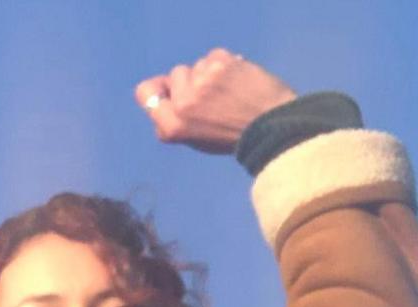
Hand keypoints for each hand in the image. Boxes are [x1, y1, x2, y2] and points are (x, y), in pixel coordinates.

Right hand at [134, 48, 296, 153]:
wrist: (272, 125)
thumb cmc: (233, 137)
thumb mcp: (195, 139)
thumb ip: (173, 119)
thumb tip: (164, 94)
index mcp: (173, 125)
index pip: (145, 92)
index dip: (159, 89)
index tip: (172, 91)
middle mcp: (184, 102)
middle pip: (175, 75)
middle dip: (191, 81)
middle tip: (213, 97)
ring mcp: (202, 80)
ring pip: (197, 65)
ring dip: (210, 73)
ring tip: (230, 90)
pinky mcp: (221, 63)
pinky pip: (214, 56)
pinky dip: (225, 64)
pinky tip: (238, 79)